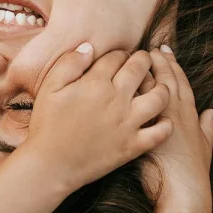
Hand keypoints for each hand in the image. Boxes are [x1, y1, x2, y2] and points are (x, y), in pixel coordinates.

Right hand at [24, 44, 173, 192]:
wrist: (49, 165)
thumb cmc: (46, 125)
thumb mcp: (49, 87)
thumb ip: (69, 63)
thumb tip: (89, 46)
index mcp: (95, 82)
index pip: (117, 56)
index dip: (121, 53)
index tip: (121, 57)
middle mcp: (116, 99)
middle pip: (140, 69)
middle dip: (144, 60)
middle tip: (143, 62)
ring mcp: (127, 123)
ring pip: (159, 97)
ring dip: (162, 87)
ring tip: (158, 86)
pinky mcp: (132, 146)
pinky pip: (160, 132)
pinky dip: (166, 124)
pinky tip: (162, 119)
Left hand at [142, 47, 212, 212]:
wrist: (183, 194)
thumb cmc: (192, 175)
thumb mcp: (205, 148)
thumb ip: (207, 128)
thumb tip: (210, 113)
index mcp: (190, 115)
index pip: (180, 82)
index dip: (172, 65)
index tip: (164, 50)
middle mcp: (176, 113)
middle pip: (165, 78)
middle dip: (156, 61)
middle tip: (147, 45)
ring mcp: (160, 121)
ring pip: (150, 88)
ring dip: (141, 70)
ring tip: (132, 56)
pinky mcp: (144, 131)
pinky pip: (135, 105)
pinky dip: (129, 91)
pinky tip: (119, 79)